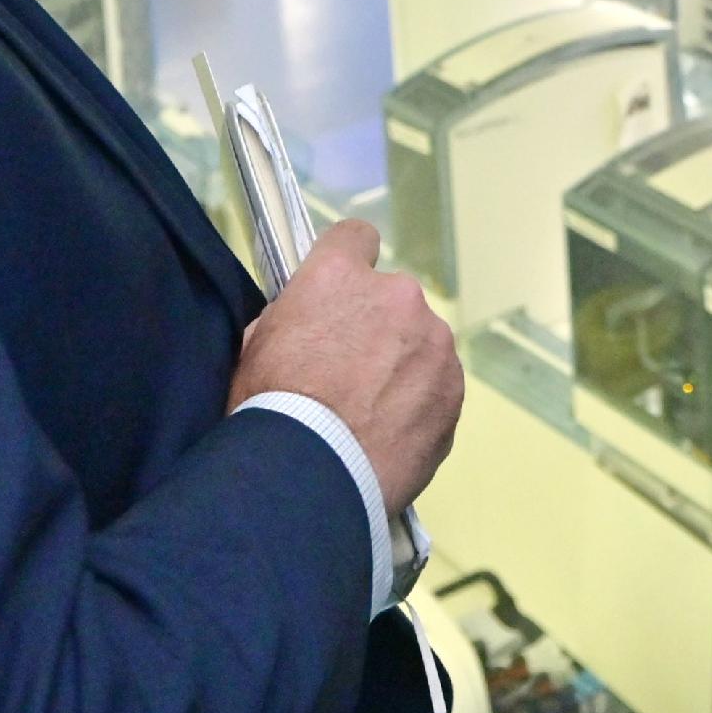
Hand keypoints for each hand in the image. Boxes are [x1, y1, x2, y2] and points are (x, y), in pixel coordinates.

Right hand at [230, 219, 463, 510]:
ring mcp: (434, 342)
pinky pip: (437, 385)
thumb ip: (294, 318)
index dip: (346, 263)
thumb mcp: (257, 348)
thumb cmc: (270, 408)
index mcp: (339, 277)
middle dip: (376, 328)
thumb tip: (311, 323)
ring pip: (420, 343)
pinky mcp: (454, 388)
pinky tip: (392, 435)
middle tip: (349, 375)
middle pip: (391, 300)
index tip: (341, 293)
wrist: (312, 475)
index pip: (354, 237)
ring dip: (402, 366)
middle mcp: (397, 296)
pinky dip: (420, 402)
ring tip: (372, 415)